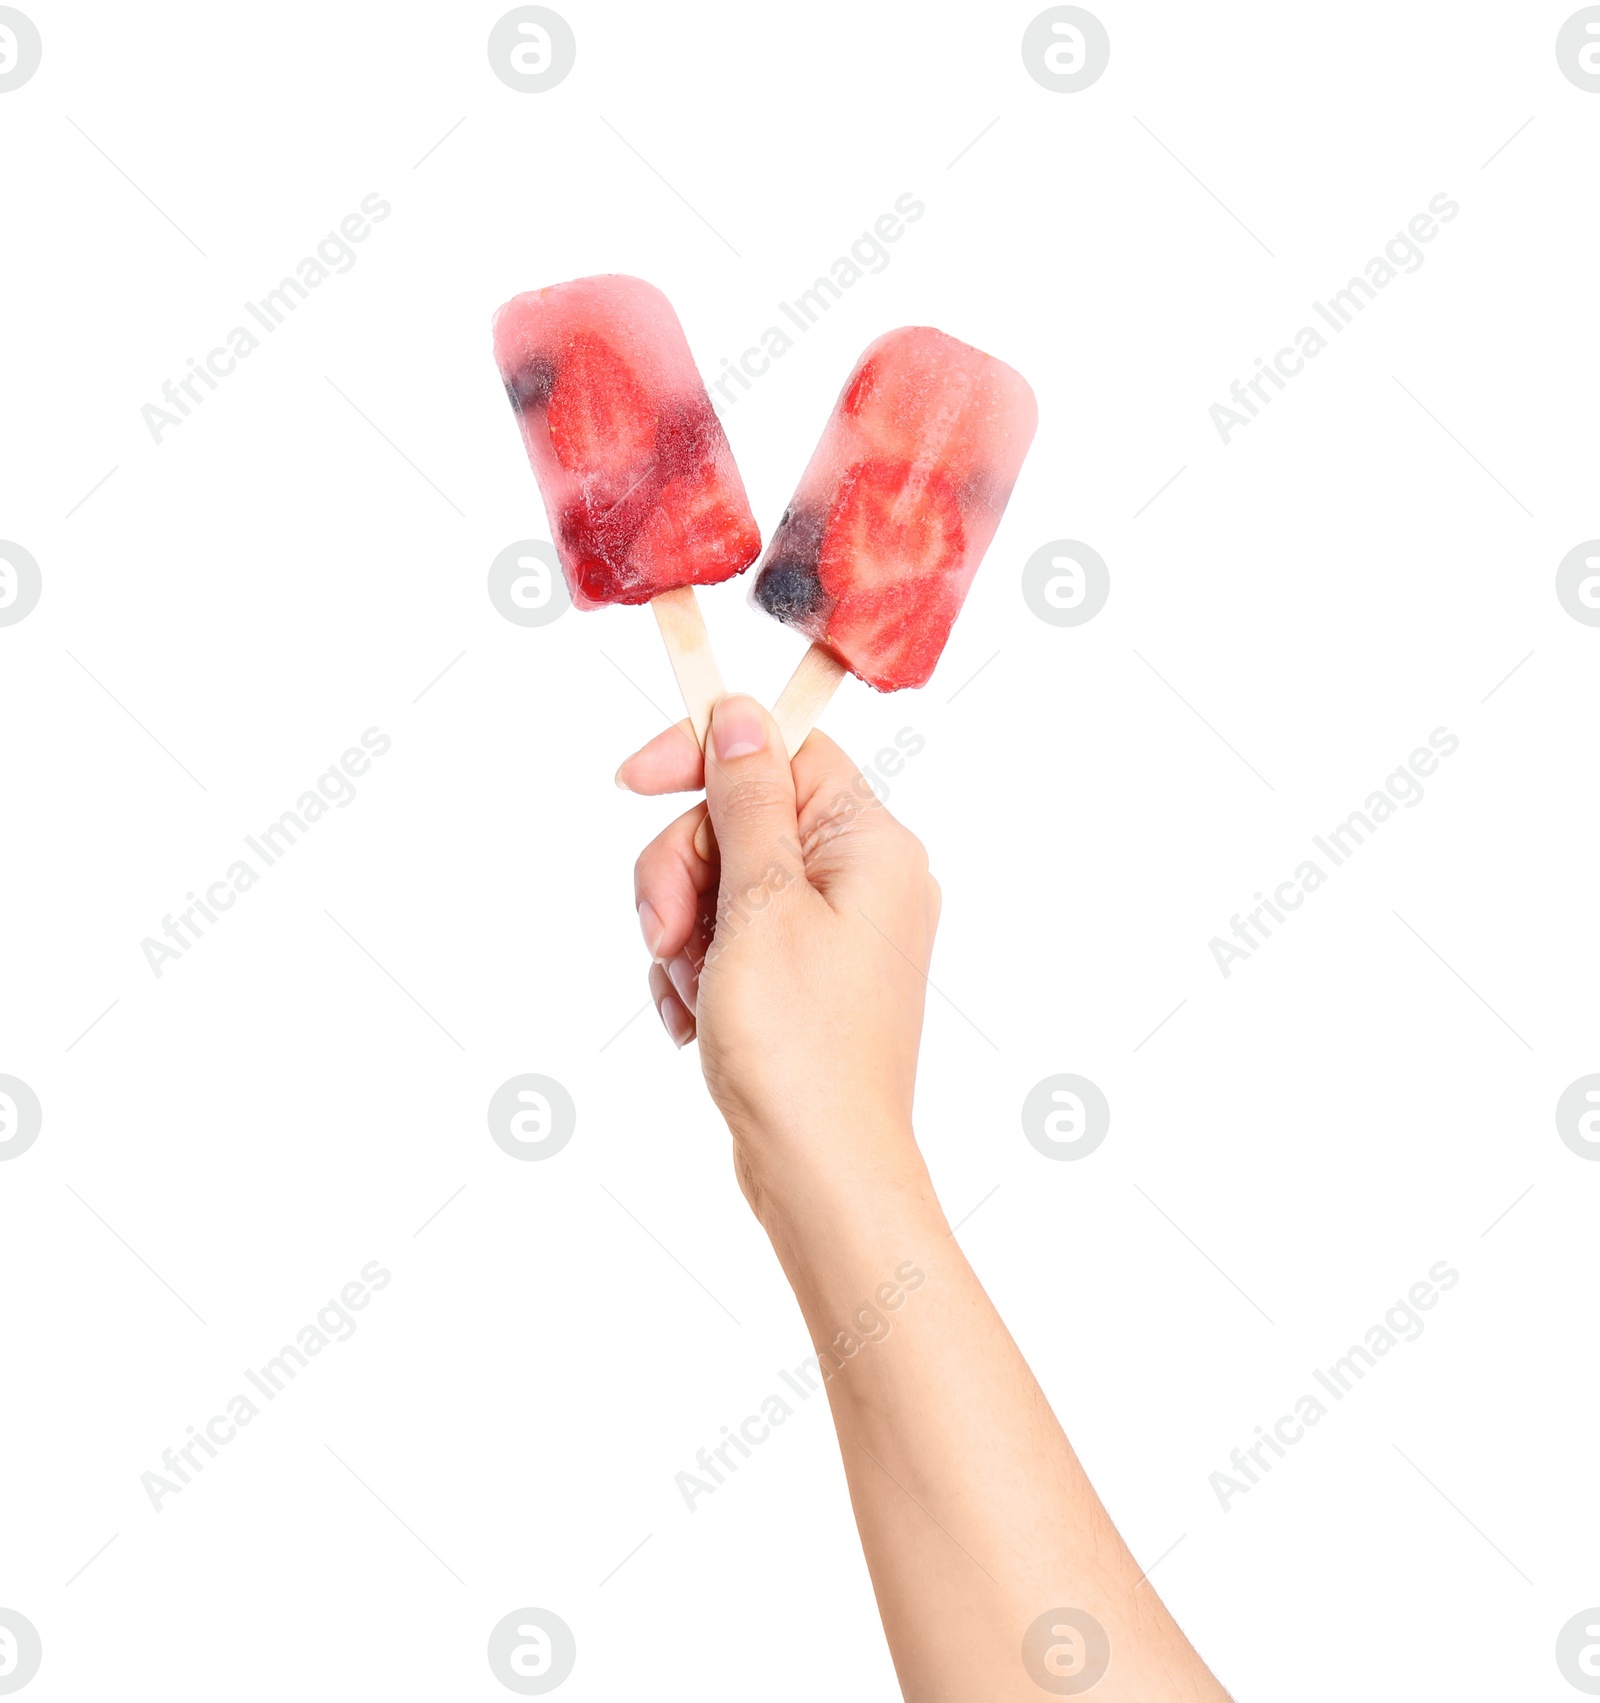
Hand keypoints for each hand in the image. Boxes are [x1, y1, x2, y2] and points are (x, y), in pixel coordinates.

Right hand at [619, 696, 939, 1216]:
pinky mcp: (803, 979)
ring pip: (721, 883)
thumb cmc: (799, 1047)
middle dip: (682, 875)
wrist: (821, 1174)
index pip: (780, 753)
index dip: (702, 758)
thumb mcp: (760, 905)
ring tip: (693, 993)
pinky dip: (698, 974)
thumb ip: (748, 802)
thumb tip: (743, 714)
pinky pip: (727, 941)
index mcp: (870, 846)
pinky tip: (696, 1021)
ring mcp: (832, 933)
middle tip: (669, 936)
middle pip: (738, 821)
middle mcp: (862, 880)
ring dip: (684, 932)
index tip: (632, 781)